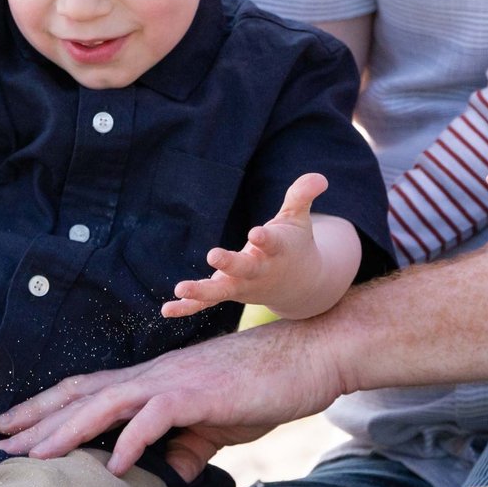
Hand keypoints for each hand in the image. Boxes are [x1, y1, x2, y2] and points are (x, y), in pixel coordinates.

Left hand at [0, 316, 348, 475]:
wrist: (306, 358)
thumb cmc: (262, 387)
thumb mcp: (216, 425)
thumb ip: (188, 446)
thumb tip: (168, 473)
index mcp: (152, 382)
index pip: (86, 393)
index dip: (45, 411)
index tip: (10, 432)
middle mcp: (152, 376)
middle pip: (81, 395)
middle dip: (36, 422)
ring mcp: (173, 383)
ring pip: (105, 403)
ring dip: (66, 429)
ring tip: (34, 457)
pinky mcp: (198, 395)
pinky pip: (156, 419)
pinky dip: (132, 444)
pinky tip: (111, 470)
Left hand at [163, 173, 327, 316]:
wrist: (300, 285)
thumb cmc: (294, 244)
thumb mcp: (298, 217)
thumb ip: (302, 196)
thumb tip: (320, 177)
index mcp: (277, 250)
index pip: (272, 244)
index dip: (265, 239)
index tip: (256, 233)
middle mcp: (260, 270)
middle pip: (245, 268)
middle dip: (230, 263)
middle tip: (214, 255)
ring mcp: (243, 285)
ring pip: (222, 290)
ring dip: (202, 290)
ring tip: (181, 288)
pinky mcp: (229, 292)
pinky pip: (207, 303)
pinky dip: (188, 307)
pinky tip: (167, 309)